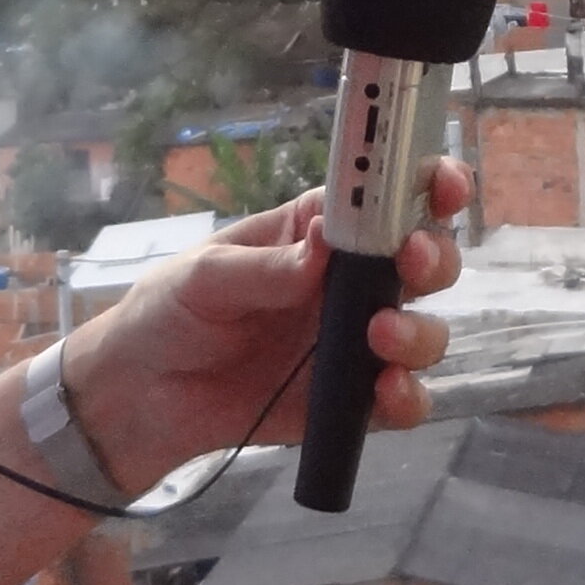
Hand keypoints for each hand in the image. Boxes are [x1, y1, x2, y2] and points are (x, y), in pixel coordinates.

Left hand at [66, 163, 472, 491]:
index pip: (386, 198)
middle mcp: (348, 284)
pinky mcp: (349, 400)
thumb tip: (324, 241)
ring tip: (380, 337)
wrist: (141, 397)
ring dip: (419, 331)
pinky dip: (408, 397)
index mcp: (318, 233)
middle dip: (434, 258)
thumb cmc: (169, 312)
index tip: (443, 186)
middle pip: (424, 262)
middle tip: (410, 264)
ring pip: (423, 331)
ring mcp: (353, 343)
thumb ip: (269, 265)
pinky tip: (386, 393)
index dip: (427, 184)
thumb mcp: (207, 276)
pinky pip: (400, 400)